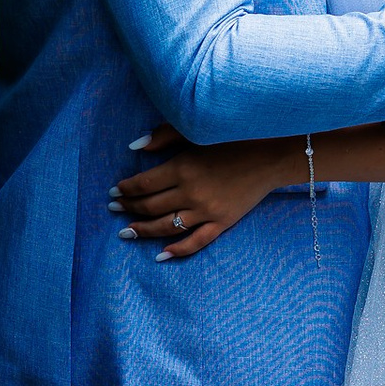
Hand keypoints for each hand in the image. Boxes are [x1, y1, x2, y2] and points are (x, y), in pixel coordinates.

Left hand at [110, 125, 295, 259]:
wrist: (270, 154)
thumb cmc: (232, 138)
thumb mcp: (196, 131)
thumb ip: (163, 136)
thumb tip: (134, 147)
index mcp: (182, 168)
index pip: (143, 184)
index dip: (125, 189)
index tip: (114, 191)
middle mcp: (190, 193)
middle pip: (150, 206)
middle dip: (128, 208)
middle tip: (115, 208)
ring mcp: (206, 211)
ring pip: (166, 227)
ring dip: (143, 230)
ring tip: (127, 231)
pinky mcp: (221, 222)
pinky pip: (196, 242)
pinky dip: (177, 250)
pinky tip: (162, 254)